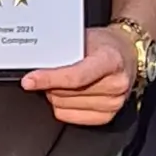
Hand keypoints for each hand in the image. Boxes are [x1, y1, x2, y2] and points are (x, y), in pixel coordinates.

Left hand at [21, 22, 138, 127]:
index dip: (49, 79)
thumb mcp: (85, 38)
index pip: (75, 77)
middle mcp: (116, 84)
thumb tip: (35, 64)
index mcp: (111, 60)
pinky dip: (61, 106)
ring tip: (61, 82)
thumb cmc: (105, 45)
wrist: (126, 53)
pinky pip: (70, 117)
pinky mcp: (108, 116)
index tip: (29, 80)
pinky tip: (66, 95)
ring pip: (64, 106)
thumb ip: (63, 51)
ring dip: (54, 95)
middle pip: (66, 93)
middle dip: (48, 84)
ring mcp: (113, 103)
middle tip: (49, 73)